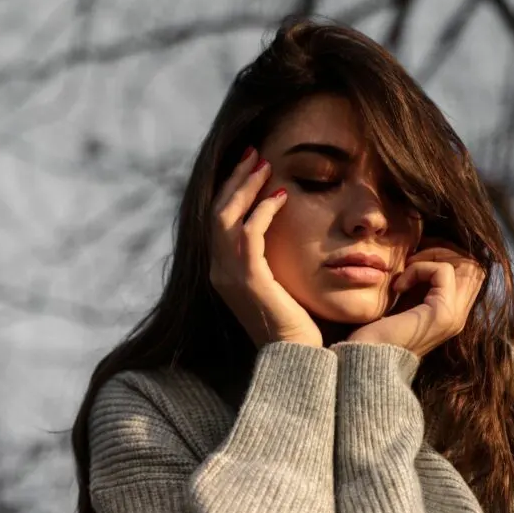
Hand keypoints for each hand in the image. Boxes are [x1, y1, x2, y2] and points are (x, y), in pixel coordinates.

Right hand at [209, 147, 322, 348]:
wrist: (296, 360)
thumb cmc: (295, 325)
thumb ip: (269, 258)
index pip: (217, 219)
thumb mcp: (276, 283)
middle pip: (217, 211)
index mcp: (221, 271)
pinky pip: (248, 234)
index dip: (230, 189)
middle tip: (255, 152)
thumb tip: (278, 231)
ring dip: (246, 187)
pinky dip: (262, 210)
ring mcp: (229, 276)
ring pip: (227, 217)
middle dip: (235, 178)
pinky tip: (281, 196)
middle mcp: (218, 271)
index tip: (250, 165)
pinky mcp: (248, 280)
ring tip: (265, 165)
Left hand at [345, 238, 484, 357]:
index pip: (472, 272)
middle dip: (445, 251)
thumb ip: (418, 284)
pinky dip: (420, 268)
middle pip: (475, 266)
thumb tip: (420, 253)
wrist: (365, 358)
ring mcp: (454, 316)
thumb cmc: (376, 331)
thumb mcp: (403, 301)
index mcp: (451, 312)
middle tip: (414, 257)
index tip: (416, 256)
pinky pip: (444, 271)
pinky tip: (399, 286)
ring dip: (435, 257)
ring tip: (408, 268)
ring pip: (468, 265)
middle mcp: (458, 316)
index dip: (448, 254)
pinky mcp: (443, 314)